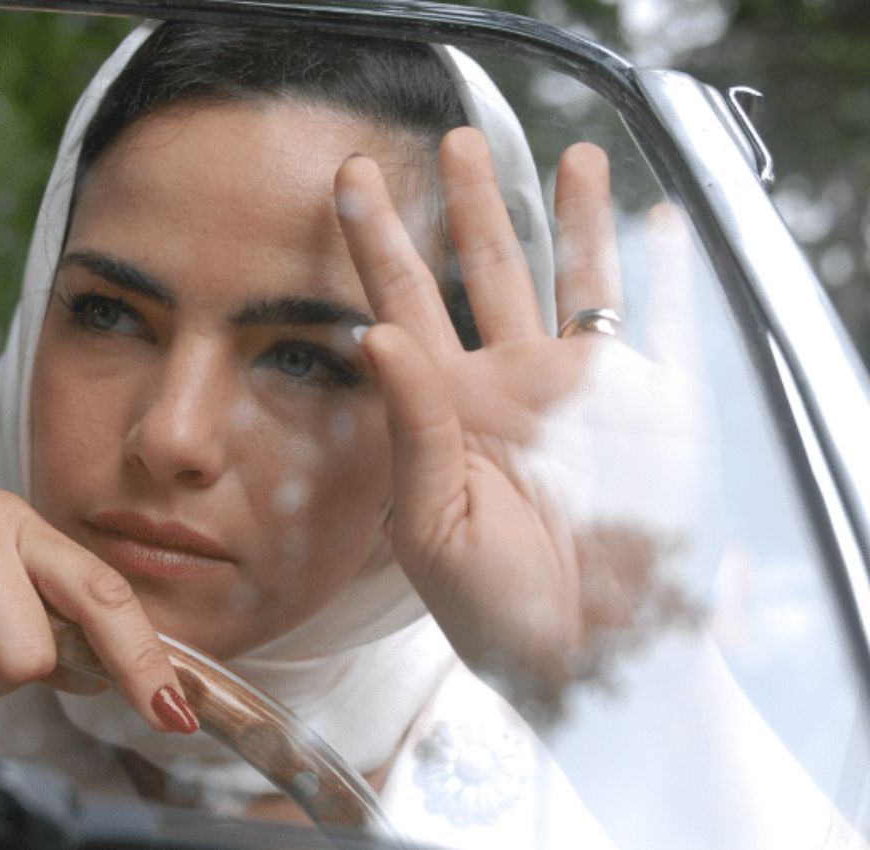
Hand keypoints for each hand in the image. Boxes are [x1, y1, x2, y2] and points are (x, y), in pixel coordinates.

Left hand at [335, 129, 704, 708]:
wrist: (584, 661)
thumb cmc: (494, 609)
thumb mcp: (432, 524)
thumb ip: (411, 426)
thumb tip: (377, 330)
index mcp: (442, 407)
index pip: (400, 301)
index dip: (374, 239)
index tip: (349, 176)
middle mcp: (504, 383)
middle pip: (483, 269)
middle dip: (467, 202)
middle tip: (451, 137)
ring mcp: (574, 390)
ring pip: (570, 279)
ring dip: (568, 217)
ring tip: (566, 153)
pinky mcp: (642, 408)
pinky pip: (655, 324)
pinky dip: (660, 273)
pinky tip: (656, 219)